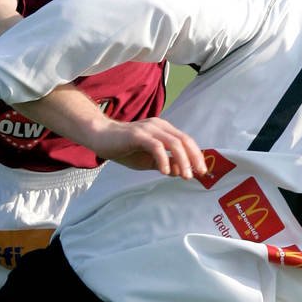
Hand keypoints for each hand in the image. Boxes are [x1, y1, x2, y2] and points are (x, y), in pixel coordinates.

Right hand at [86, 116, 205, 178]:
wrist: (99, 137)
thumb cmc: (123, 148)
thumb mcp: (147, 160)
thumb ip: (163, 163)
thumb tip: (179, 171)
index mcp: (163, 130)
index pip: (186, 141)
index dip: (196, 155)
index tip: (201, 171)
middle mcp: (159, 126)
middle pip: (184, 140)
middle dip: (194, 158)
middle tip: (199, 174)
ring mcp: (149, 129)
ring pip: (174, 143)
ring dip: (182, 160)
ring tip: (185, 175)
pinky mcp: (138, 135)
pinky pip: (156, 147)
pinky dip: (163, 159)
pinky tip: (164, 171)